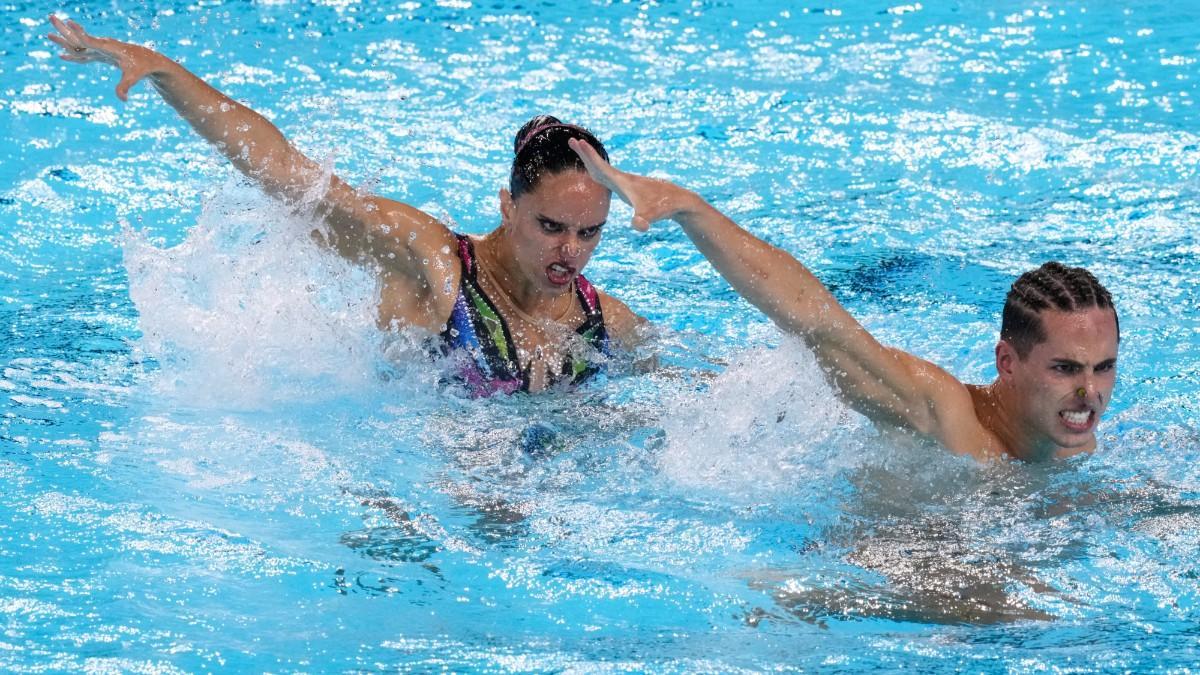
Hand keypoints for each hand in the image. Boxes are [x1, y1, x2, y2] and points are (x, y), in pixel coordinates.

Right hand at [46, 15, 159, 100]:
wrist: (149, 61)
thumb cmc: (142, 67)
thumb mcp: (133, 77)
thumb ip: (125, 87)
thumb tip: (123, 99)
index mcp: (108, 47)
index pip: (90, 40)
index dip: (79, 32)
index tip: (69, 22)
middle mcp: (102, 46)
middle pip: (79, 38)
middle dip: (64, 29)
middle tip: (50, 16)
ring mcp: (101, 50)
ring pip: (79, 45)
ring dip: (64, 40)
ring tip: (48, 34)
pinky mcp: (102, 55)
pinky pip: (84, 55)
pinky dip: (73, 56)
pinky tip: (62, 56)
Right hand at [568, 138, 695, 231]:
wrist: (679, 201)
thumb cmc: (664, 208)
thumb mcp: (652, 215)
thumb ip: (644, 219)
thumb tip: (638, 225)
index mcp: (624, 182)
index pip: (602, 167)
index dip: (589, 156)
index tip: (577, 142)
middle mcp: (624, 179)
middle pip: (600, 165)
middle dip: (585, 154)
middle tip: (572, 139)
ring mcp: (627, 183)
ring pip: (604, 170)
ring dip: (591, 161)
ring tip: (580, 150)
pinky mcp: (630, 188)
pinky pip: (609, 176)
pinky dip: (599, 171)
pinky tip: (597, 173)